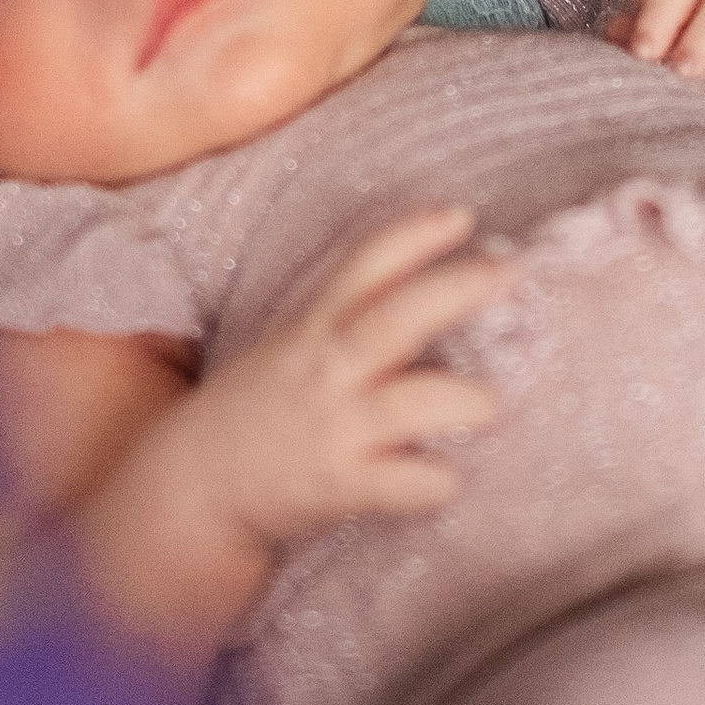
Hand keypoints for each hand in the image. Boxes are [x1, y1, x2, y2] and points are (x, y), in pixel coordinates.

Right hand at [188, 206, 510, 556]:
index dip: (413, 235)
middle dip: (456, 291)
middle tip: (510, 275)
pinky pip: (408, 481)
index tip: (462, 215)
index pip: (364, 266)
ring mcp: (334, 428)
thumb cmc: (261, 412)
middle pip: (395, 318)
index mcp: (313, 328)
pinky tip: (446, 479)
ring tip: (490, 407)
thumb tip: (438, 293)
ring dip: (467, 402)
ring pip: (415, 403)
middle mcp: (325, 370)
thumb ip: (349, 322)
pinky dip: (439, 481)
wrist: (194, 489)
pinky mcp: (340, 485)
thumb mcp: (290, 349)